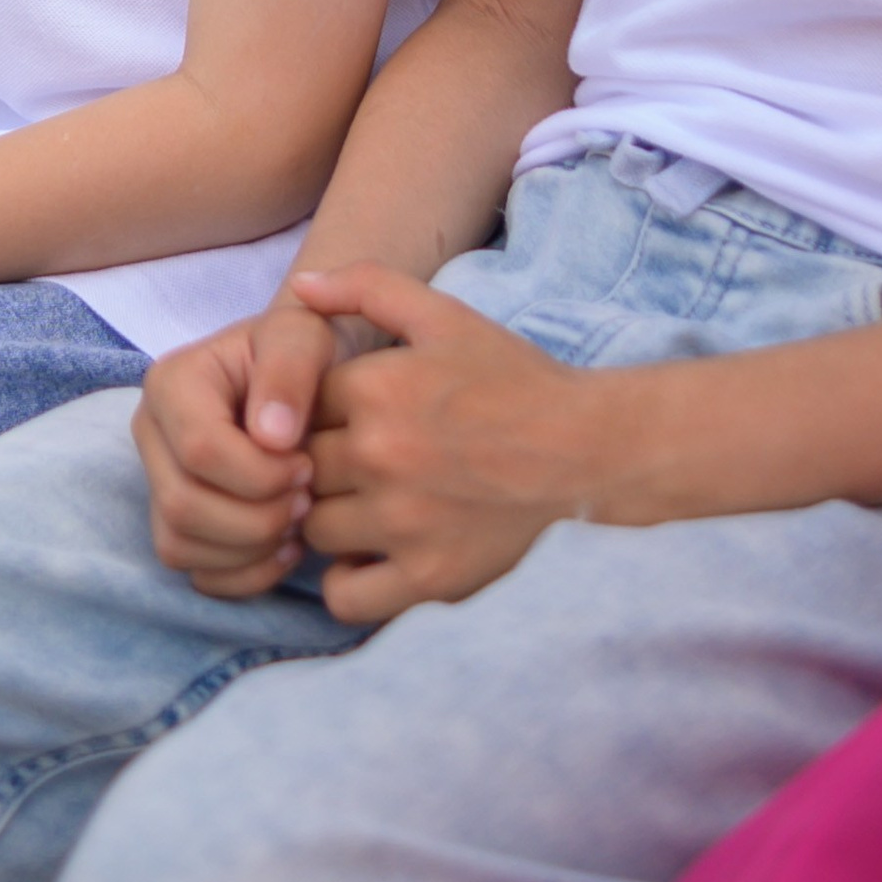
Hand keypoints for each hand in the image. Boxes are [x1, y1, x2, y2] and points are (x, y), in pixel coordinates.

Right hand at [134, 298, 341, 596]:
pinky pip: (194, 573)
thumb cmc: (302, 350)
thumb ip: (290, 368)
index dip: (260, 474)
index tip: (307, 465)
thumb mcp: (304, 335)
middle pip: (182, 506)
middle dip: (257, 518)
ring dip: (251, 549)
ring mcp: (156, 480)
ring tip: (297, 518)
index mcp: (171, 382)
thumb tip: (271, 437)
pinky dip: (245, 574)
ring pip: (179, 545)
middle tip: (306, 499)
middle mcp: (150, 433)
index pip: (200, 451)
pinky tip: (284, 546)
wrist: (302, 373)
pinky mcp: (174, 521)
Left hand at [291, 263, 613, 623]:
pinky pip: (347, 596)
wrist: (588, 449)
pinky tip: (373, 555)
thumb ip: (365, 285)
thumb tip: (299, 287)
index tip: (342, 415)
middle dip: (316, 464)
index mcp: (376, 388)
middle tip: (354, 461)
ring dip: (329, 519)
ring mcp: (404, 523)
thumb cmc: (513, 379)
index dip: (311, 410)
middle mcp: (381, 456)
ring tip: (365, 504)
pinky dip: (349, 581)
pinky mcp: (430, 579)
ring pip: (313, 529)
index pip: (292, 405)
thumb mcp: (443, 316)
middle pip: (297, 468)